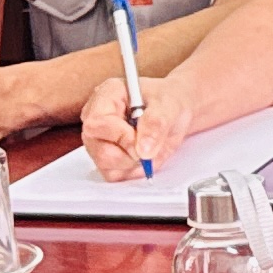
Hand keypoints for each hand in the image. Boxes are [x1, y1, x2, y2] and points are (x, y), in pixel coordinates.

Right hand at [78, 68, 190, 184]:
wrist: (175, 113)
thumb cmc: (169, 101)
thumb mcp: (168, 105)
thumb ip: (156, 123)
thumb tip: (143, 150)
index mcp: (106, 96)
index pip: (96, 123)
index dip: (119, 137)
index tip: (142, 143)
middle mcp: (97, 119)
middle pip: (99, 150)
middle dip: (129, 155)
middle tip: (150, 147)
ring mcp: (98, 141)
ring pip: (106, 166)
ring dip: (134, 164)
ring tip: (150, 148)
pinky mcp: (106, 159)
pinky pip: (115, 175)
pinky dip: (134, 170)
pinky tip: (145, 156)